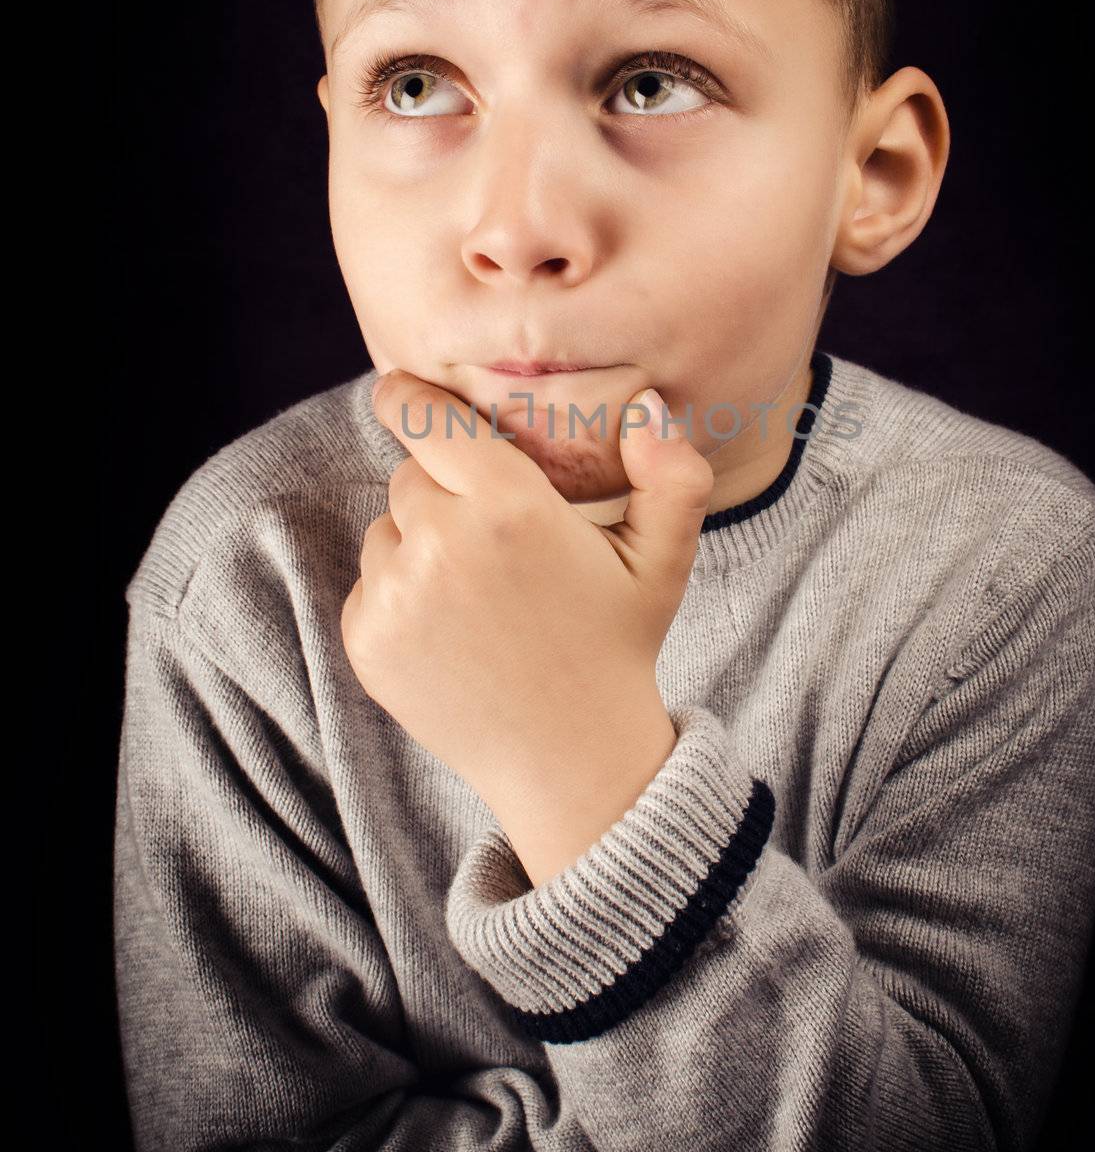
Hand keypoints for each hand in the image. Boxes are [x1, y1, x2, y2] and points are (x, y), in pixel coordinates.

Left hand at [341, 370, 714, 880]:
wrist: (571, 761)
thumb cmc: (617, 646)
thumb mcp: (664, 559)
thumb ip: (671, 472)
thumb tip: (644, 405)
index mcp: (510, 506)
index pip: (426, 417)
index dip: (409, 397)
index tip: (401, 390)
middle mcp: (442, 542)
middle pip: (412, 474)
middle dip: (445, 489)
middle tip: (498, 540)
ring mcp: (396, 595)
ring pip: (387, 528)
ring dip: (420, 543)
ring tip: (481, 593)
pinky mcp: (367, 639)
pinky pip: (370, 584)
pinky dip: (400, 595)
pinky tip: (455, 630)